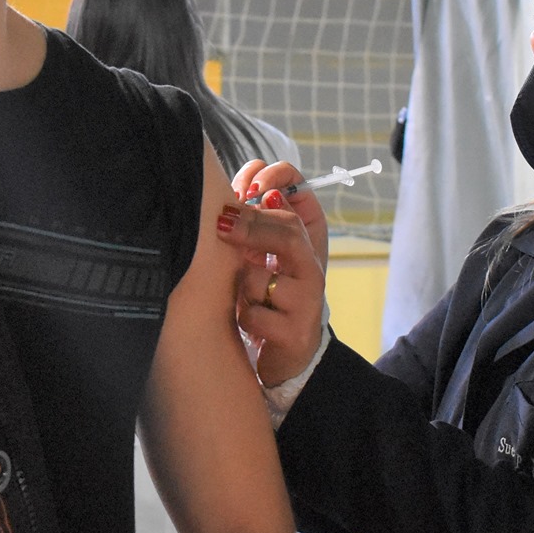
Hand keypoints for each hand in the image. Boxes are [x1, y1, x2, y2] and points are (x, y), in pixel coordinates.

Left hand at [216, 165, 327, 387]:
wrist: (288, 355)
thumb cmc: (270, 296)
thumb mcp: (265, 253)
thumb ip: (257, 217)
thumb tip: (250, 178)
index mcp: (307, 241)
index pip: (304, 197)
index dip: (279, 182)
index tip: (250, 184)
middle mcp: (312, 268)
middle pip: (289, 233)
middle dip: (251, 224)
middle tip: (221, 221)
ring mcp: (307, 302)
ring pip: (264, 278)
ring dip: (243, 283)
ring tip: (240, 292)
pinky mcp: (294, 333)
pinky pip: (256, 313)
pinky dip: (243, 314)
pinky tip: (244, 319)